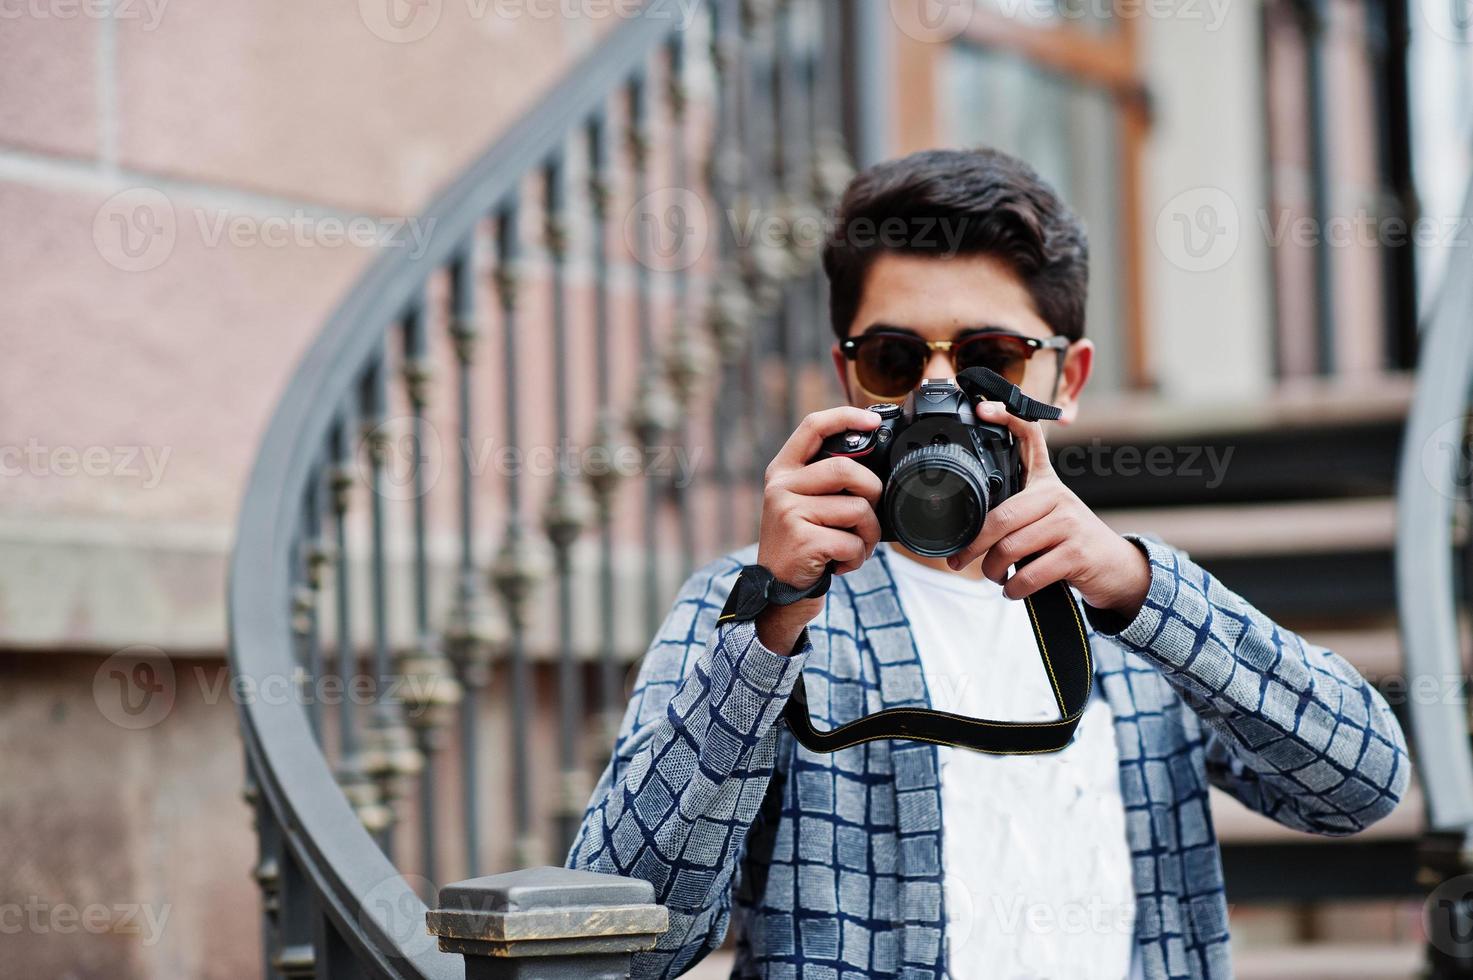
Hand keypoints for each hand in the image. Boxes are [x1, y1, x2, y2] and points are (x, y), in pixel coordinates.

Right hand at [753, 407, 885, 652]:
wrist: (775, 593)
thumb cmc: (801, 546)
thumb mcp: (801, 505)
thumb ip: (825, 480)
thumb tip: (873, 460)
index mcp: (783, 471)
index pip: (812, 426)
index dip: (845, 416)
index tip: (873, 420)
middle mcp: (781, 487)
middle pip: (846, 469)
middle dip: (871, 493)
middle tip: (868, 516)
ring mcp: (788, 513)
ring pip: (857, 510)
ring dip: (868, 536)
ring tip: (854, 547)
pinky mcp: (802, 541)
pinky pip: (851, 542)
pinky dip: (857, 558)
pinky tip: (841, 564)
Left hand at [947, 400, 1150, 618]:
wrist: (1117, 570)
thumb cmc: (1070, 544)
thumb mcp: (1047, 517)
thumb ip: (1016, 511)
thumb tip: (968, 529)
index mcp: (1046, 483)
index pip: (1030, 439)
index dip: (1007, 419)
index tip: (982, 409)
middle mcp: (1057, 496)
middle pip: (1002, 516)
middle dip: (973, 545)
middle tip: (957, 560)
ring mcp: (1069, 524)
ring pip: (1010, 547)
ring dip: (993, 571)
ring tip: (994, 577)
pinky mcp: (1076, 554)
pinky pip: (1029, 573)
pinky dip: (1013, 588)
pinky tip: (1013, 590)